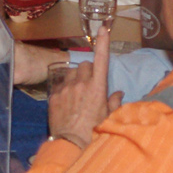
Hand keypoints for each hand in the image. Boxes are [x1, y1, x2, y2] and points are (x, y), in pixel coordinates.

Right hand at [0, 44, 66, 92]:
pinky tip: (18, 78)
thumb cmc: (38, 67)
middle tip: (8, 82)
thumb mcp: (18, 76)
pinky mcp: (18, 59)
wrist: (57, 64)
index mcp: (4, 48)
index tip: (0, 82)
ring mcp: (12, 53)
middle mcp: (6, 49)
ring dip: (4, 76)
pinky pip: (7, 67)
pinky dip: (9, 74)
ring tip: (14, 80)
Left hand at [48, 26, 120, 148]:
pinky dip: (65, 89)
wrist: (71, 144)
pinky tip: (67, 101)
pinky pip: (60, 85)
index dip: (102, 41)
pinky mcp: (54, 96)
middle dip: (88, 70)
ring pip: (71, 73)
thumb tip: (118, 94)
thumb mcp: (108, 117)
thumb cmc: (94, 131)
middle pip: (85, 65)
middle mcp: (81, 84)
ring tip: (77, 93)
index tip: (103, 28)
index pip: (101, 59)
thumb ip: (114, 102)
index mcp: (98, 87)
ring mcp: (66, 88)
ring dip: (75, 78)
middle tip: (90, 84)